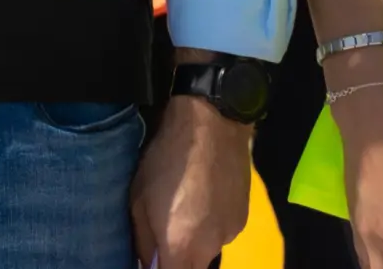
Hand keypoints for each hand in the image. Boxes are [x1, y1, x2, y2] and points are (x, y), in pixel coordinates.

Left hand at [130, 94, 253, 268]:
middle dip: (176, 258)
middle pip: (192, 267)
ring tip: (180, 208)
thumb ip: (144, 239)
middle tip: (161, 233)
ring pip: (207, 251)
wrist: (212, 128)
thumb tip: (146, 262)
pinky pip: (221, 234)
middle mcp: (211, 248)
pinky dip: (208, 226)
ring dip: (192, 241)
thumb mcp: (139, 198)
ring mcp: (231, 234)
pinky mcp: (244, 220)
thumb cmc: (165, 160)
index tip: (150, 259)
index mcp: (181, 246)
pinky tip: (200, 198)